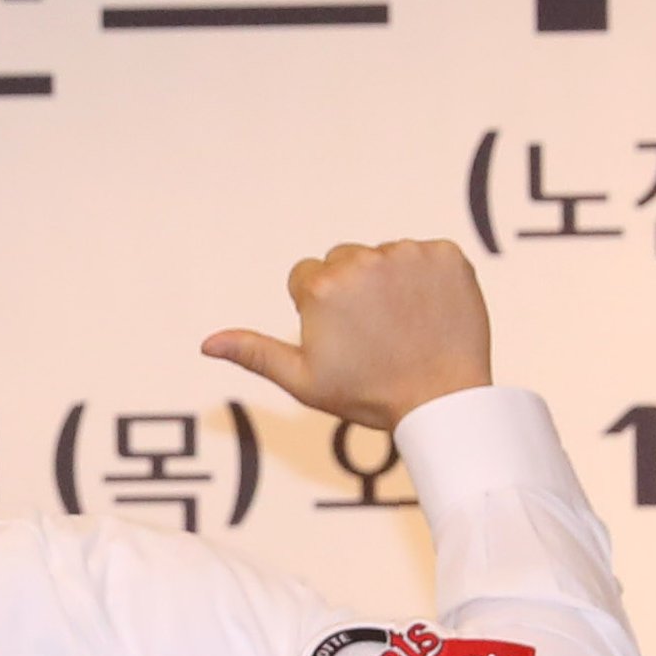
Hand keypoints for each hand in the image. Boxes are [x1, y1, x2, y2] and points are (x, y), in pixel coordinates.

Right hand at [202, 239, 492, 432]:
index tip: (345, 338)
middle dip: (352, 289)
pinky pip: (427, 255)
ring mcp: (408, 255)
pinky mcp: (448, 255)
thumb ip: (255, 353)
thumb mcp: (304, 380)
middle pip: (344, 260)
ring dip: (391, 282)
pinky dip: (429, 279)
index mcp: (320, 285)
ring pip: (385, 257)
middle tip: (374, 333)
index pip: (307, 276)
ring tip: (404, 325)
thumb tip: (207, 343)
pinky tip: (431, 313)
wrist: (443, 400)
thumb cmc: (368, 395)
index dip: (320, 311)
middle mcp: (362, 260)